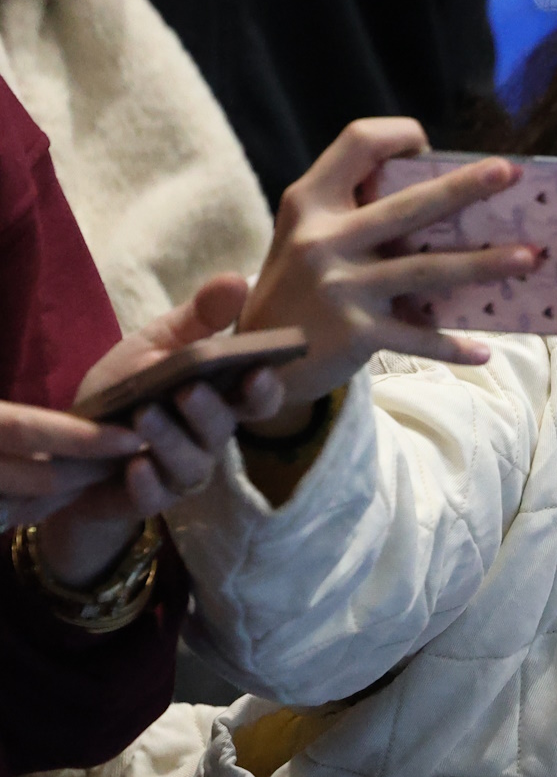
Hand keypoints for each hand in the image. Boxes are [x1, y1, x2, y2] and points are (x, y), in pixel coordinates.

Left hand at [37, 274, 287, 585]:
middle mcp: (209, 437)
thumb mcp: (155, 346)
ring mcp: (181, 471)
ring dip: (170, 439)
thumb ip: (198, 319)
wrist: (70, 446)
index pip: (259, 397)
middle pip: (226, 428)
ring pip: (192, 462)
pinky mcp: (148, 498)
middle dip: (211, 411)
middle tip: (188, 390)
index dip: (265, 388)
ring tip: (143, 415)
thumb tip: (240, 278)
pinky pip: (155, 496)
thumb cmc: (123, 392)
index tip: (259, 370)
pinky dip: (147, 482)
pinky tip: (133, 465)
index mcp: (220, 399)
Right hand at [235, 118, 534, 422]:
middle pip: (409, 206)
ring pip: (429, 271)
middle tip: (510, 174)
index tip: (429, 144)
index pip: (357, 144)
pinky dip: (453, 346)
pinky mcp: (355, 334)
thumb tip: (445, 192)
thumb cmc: (300, 285)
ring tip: (528, 258)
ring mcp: (340, 288)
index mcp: (310, 203)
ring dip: (485, 265)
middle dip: (464, 187)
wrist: (252, 360)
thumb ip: (354, 211)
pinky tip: (484, 351)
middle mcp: (322, 240)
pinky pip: (419, 336)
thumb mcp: (308, 235)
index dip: (398, 135)